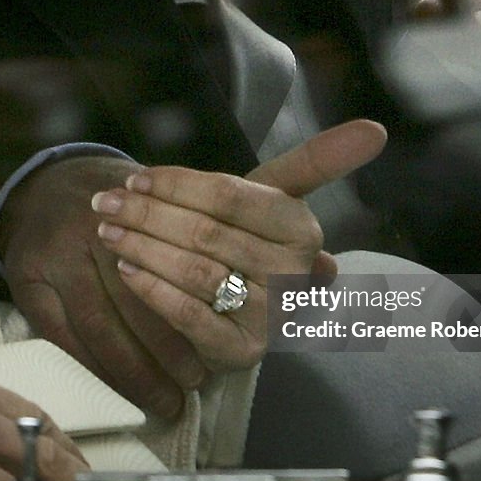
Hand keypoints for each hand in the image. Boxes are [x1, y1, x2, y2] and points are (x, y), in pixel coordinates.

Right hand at [0, 156, 208, 419]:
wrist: (45, 188)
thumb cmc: (118, 203)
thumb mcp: (156, 203)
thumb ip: (192, 237)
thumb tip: (232, 294)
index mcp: (128, 210)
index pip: (164, 268)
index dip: (190, 314)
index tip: (217, 352)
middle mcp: (88, 232)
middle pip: (131, 301)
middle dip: (167, 351)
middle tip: (195, 385)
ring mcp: (53, 259)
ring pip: (97, 325)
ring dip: (133, 370)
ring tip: (166, 400)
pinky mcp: (27, 283)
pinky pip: (61, 336)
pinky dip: (91, 367)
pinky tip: (117, 389)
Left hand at [91, 120, 387, 370]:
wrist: (241, 311)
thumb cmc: (250, 241)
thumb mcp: (276, 198)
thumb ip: (317, 161)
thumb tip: (376, 129)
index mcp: (301, 228)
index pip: (230, 196)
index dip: (177, 184)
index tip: (135, 178)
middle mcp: (293, 273)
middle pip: (207, 233)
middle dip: (148, 214)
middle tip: (105, 203)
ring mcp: (269, 316)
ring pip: (197, 272)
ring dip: (143, 248)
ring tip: (106, 230)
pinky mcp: (242, 351)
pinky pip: (190, 317)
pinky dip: (153, 291)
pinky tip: (125, 269)